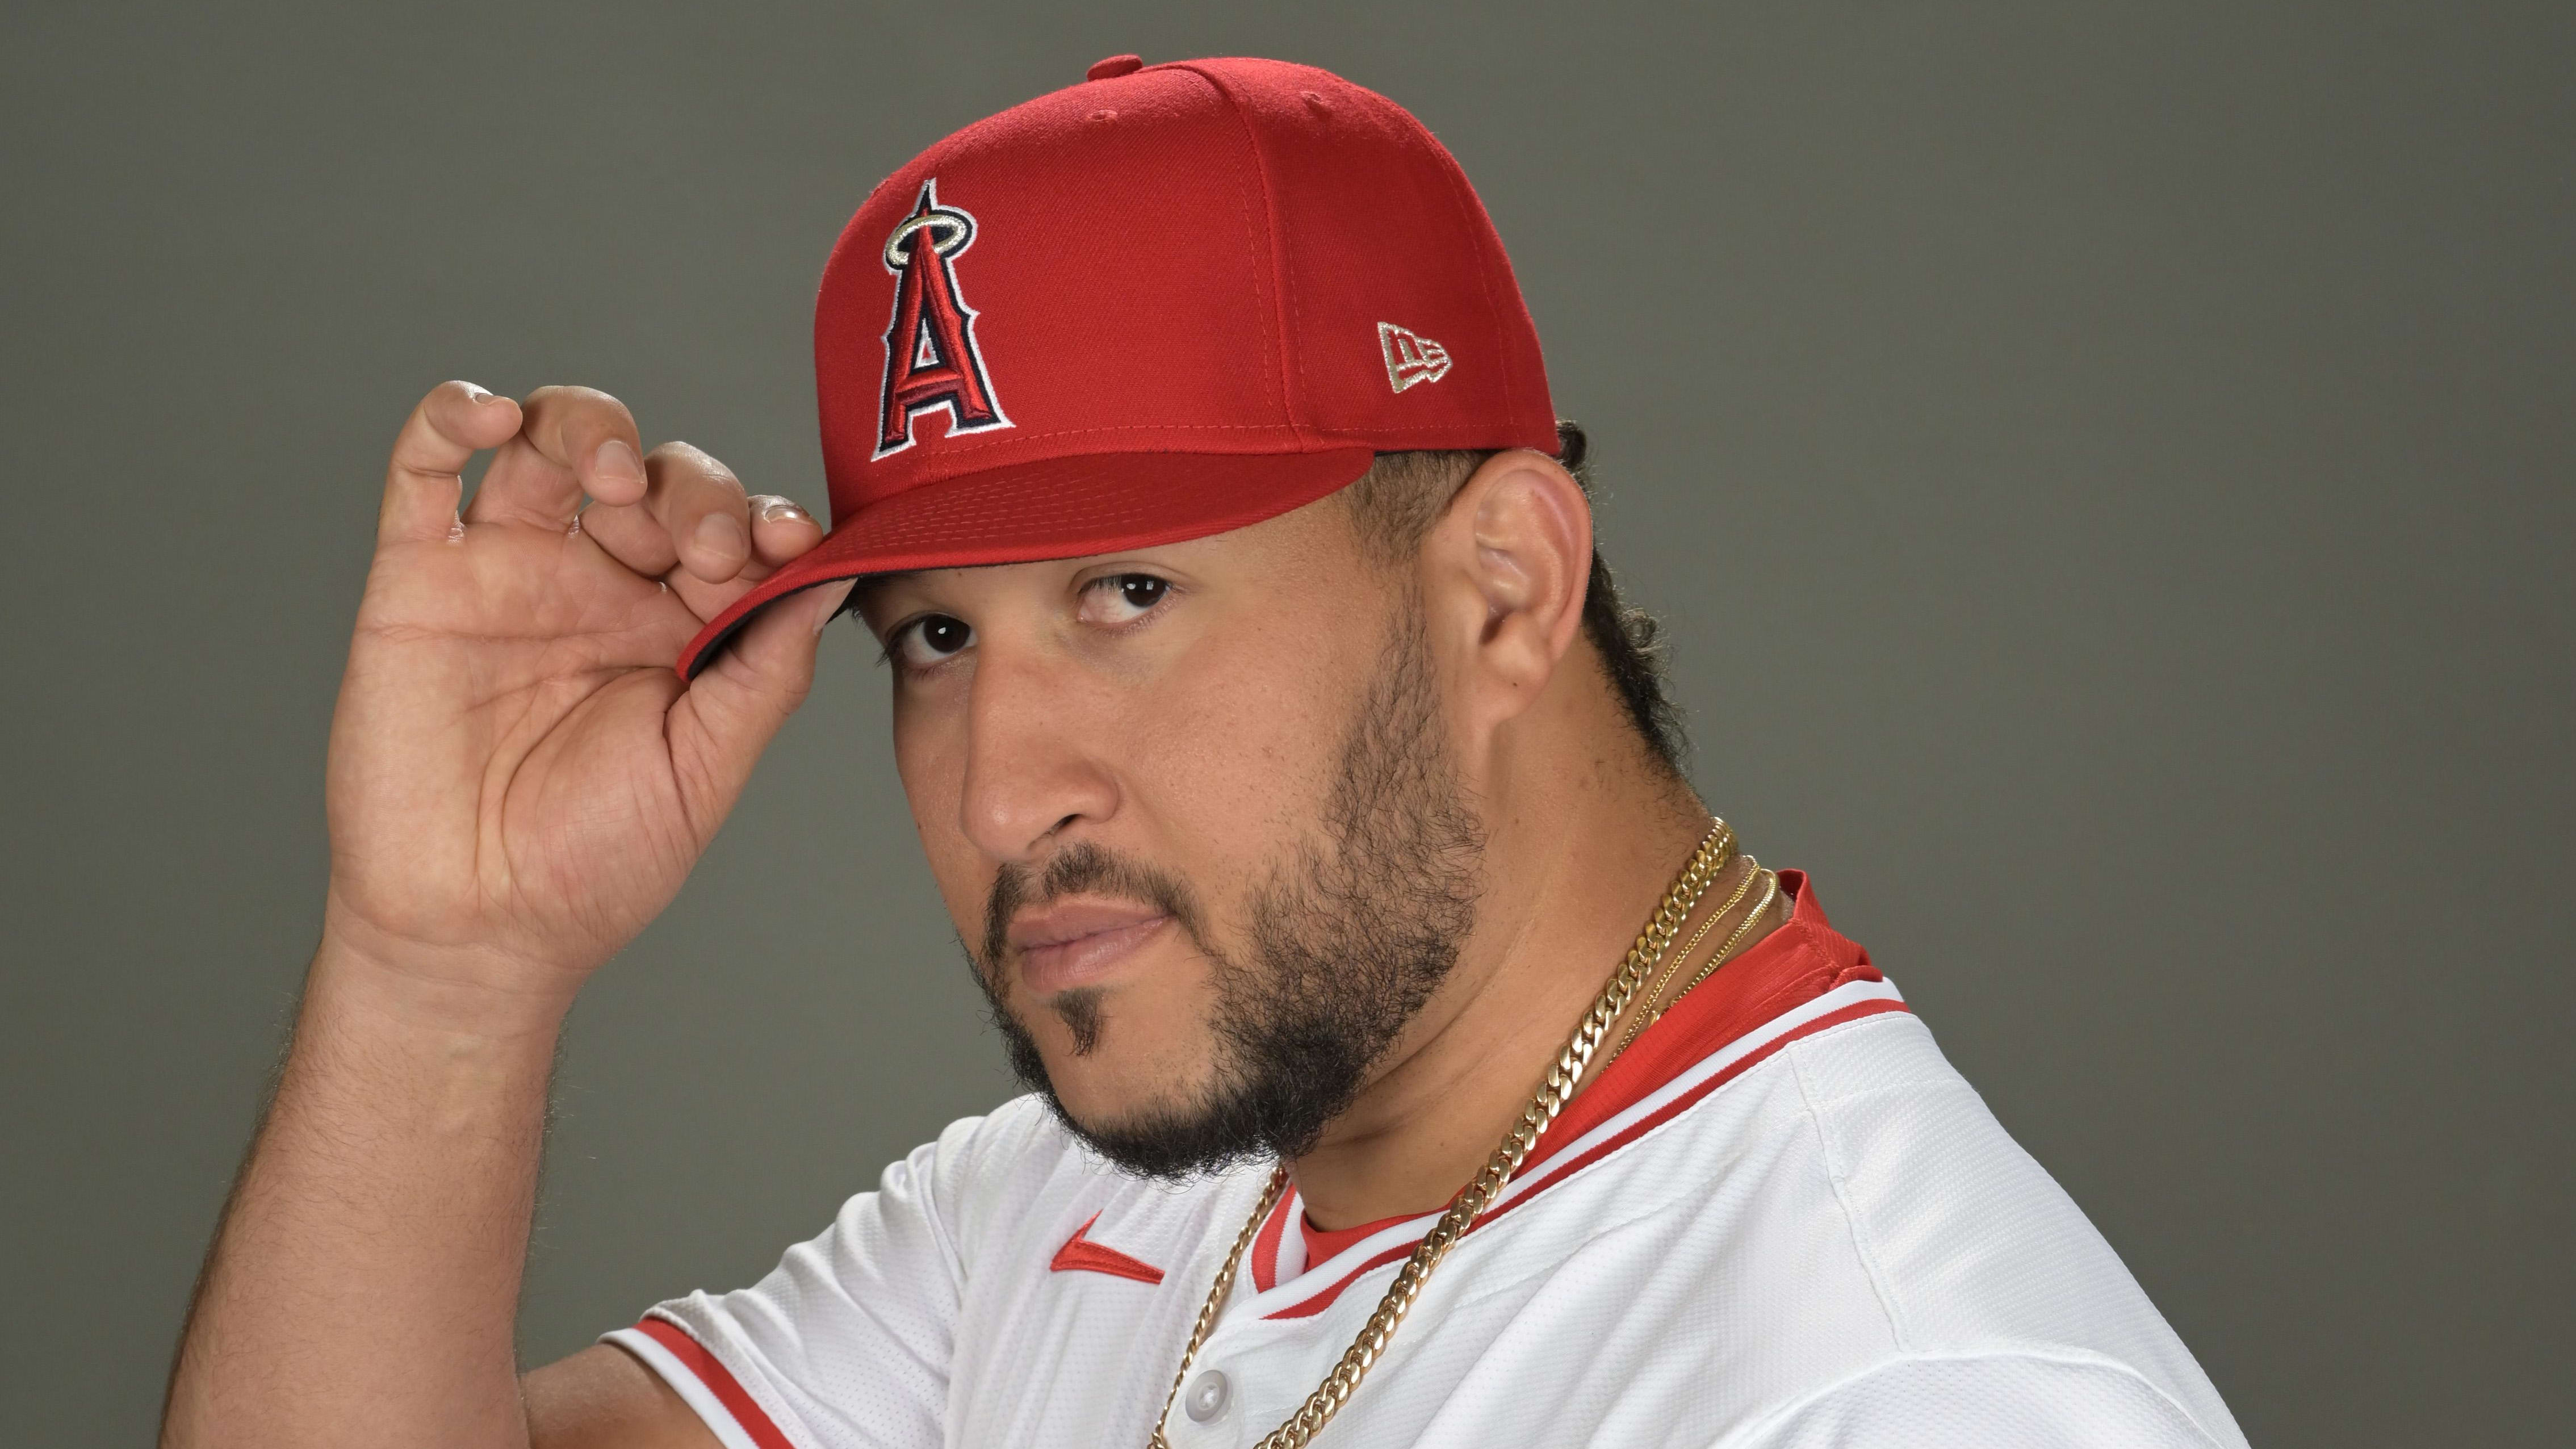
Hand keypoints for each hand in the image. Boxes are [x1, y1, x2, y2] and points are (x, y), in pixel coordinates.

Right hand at [319, 382, 851, 1014]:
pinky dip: (450, 415)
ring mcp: (509, 570)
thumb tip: (837, 571)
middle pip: (653, 473)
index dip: (761, 518)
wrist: (478, 927)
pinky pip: (422, 466)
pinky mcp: (419, 577)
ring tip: (615, 477)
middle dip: (691, 488)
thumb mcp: (707, 766)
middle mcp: (599, 581)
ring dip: (593, 430)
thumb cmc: (594, 862)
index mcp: (678, 622)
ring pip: (550, 443)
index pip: (732, 528)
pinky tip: (489, 414)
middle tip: (702, 544)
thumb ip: (768, 666)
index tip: (784, 543)